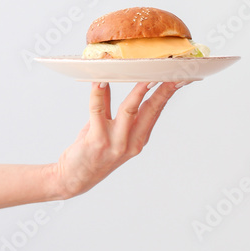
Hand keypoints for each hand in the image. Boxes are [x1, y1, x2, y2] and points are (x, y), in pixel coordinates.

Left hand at [54, 81, 180, 197]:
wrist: (73, 178)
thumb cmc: (90, 154)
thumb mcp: (105, 130)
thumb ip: (108, 108)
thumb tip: (108, 81)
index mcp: (139, 139)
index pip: (156, 111)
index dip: (167, 93)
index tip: (176, 77)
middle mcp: (132, 142)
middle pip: (151, 109)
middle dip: (162, 89)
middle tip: (170, 72)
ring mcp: (116, 142)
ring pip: (130, 110)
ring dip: (138, 90)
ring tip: (144, 74)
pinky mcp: (97, 140)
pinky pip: (98, 110)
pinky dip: (99, 93)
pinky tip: (101, 81)